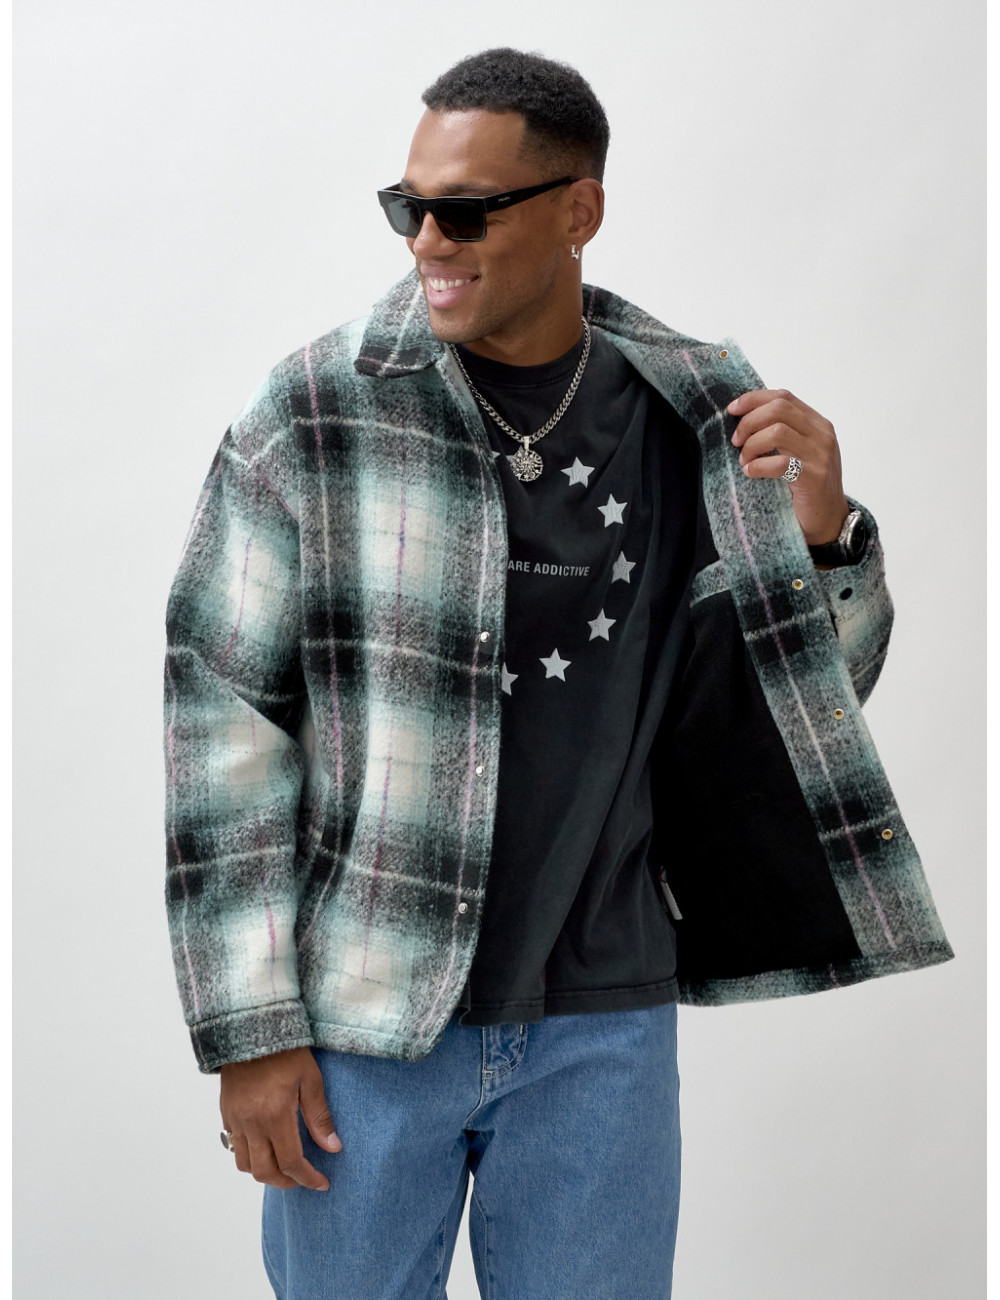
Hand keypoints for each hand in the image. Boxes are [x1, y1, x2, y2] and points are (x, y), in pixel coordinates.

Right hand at [220, 1046, 341, 1190]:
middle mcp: (251, 1123)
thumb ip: (320, 1117)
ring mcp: (235, 1120)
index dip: (308, 1178)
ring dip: (265, 1172)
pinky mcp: (226, 1113)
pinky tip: (266, 1147)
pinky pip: (234, 1146)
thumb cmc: (286, 1052)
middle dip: (286, 1182)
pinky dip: (250, 1156)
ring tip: (284, 1166)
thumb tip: (333, 1148)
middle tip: (303, 1179)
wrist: (252, 1028)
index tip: (322, 1183)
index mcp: (274, 1116)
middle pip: (264, 1172)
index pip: (291, 1162)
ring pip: (245, 1165)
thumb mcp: (311, 1080)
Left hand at [728, 388, 849, 545]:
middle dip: (749, 422)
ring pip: (777, 432)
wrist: (828, 519)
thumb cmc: (807, 485)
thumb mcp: (799, 452)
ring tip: (744, 460)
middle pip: (778, 409)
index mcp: (817, 424)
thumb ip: (783, 432)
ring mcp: (820, 455)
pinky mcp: (813, 477)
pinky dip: (757, 466)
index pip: (783, 397)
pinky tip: (750, 472)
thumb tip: (744, 418)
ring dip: (752, 445)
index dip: (754, 399)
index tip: (732, 409)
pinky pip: (779, 463)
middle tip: (736, 440)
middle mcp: (822, 435)